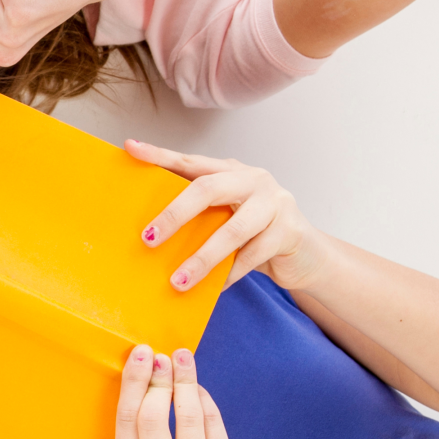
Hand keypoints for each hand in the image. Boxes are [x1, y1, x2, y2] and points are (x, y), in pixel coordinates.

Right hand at [114, 346, 259, 438]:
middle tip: (161, 356)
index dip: (133, 383)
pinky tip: (198, 388)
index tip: (141, 354)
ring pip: (187, 417)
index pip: (127, 422)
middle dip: (158, 379)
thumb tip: (149, 373)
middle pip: (152, 417)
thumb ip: (144, 435)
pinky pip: (213, 424)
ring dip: (185, 381)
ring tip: (183, 360)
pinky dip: (205, 399)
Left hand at [128, 144, 329, 292]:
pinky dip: (228, 275)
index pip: (191, 162)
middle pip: (208, 189)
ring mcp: (275, 203)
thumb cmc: (255, 234)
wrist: (306, 255)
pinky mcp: (289, 231)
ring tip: (178, 281)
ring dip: (201, 258)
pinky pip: (252, 256)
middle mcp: (254, 180)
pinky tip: (211, 289)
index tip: (132, 149)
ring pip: (232, 230)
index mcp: (232, 170)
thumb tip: (148, 232)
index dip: (161, 155)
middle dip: (175, 214)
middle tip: (148, 238)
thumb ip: (200, 214)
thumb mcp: (226, 216)